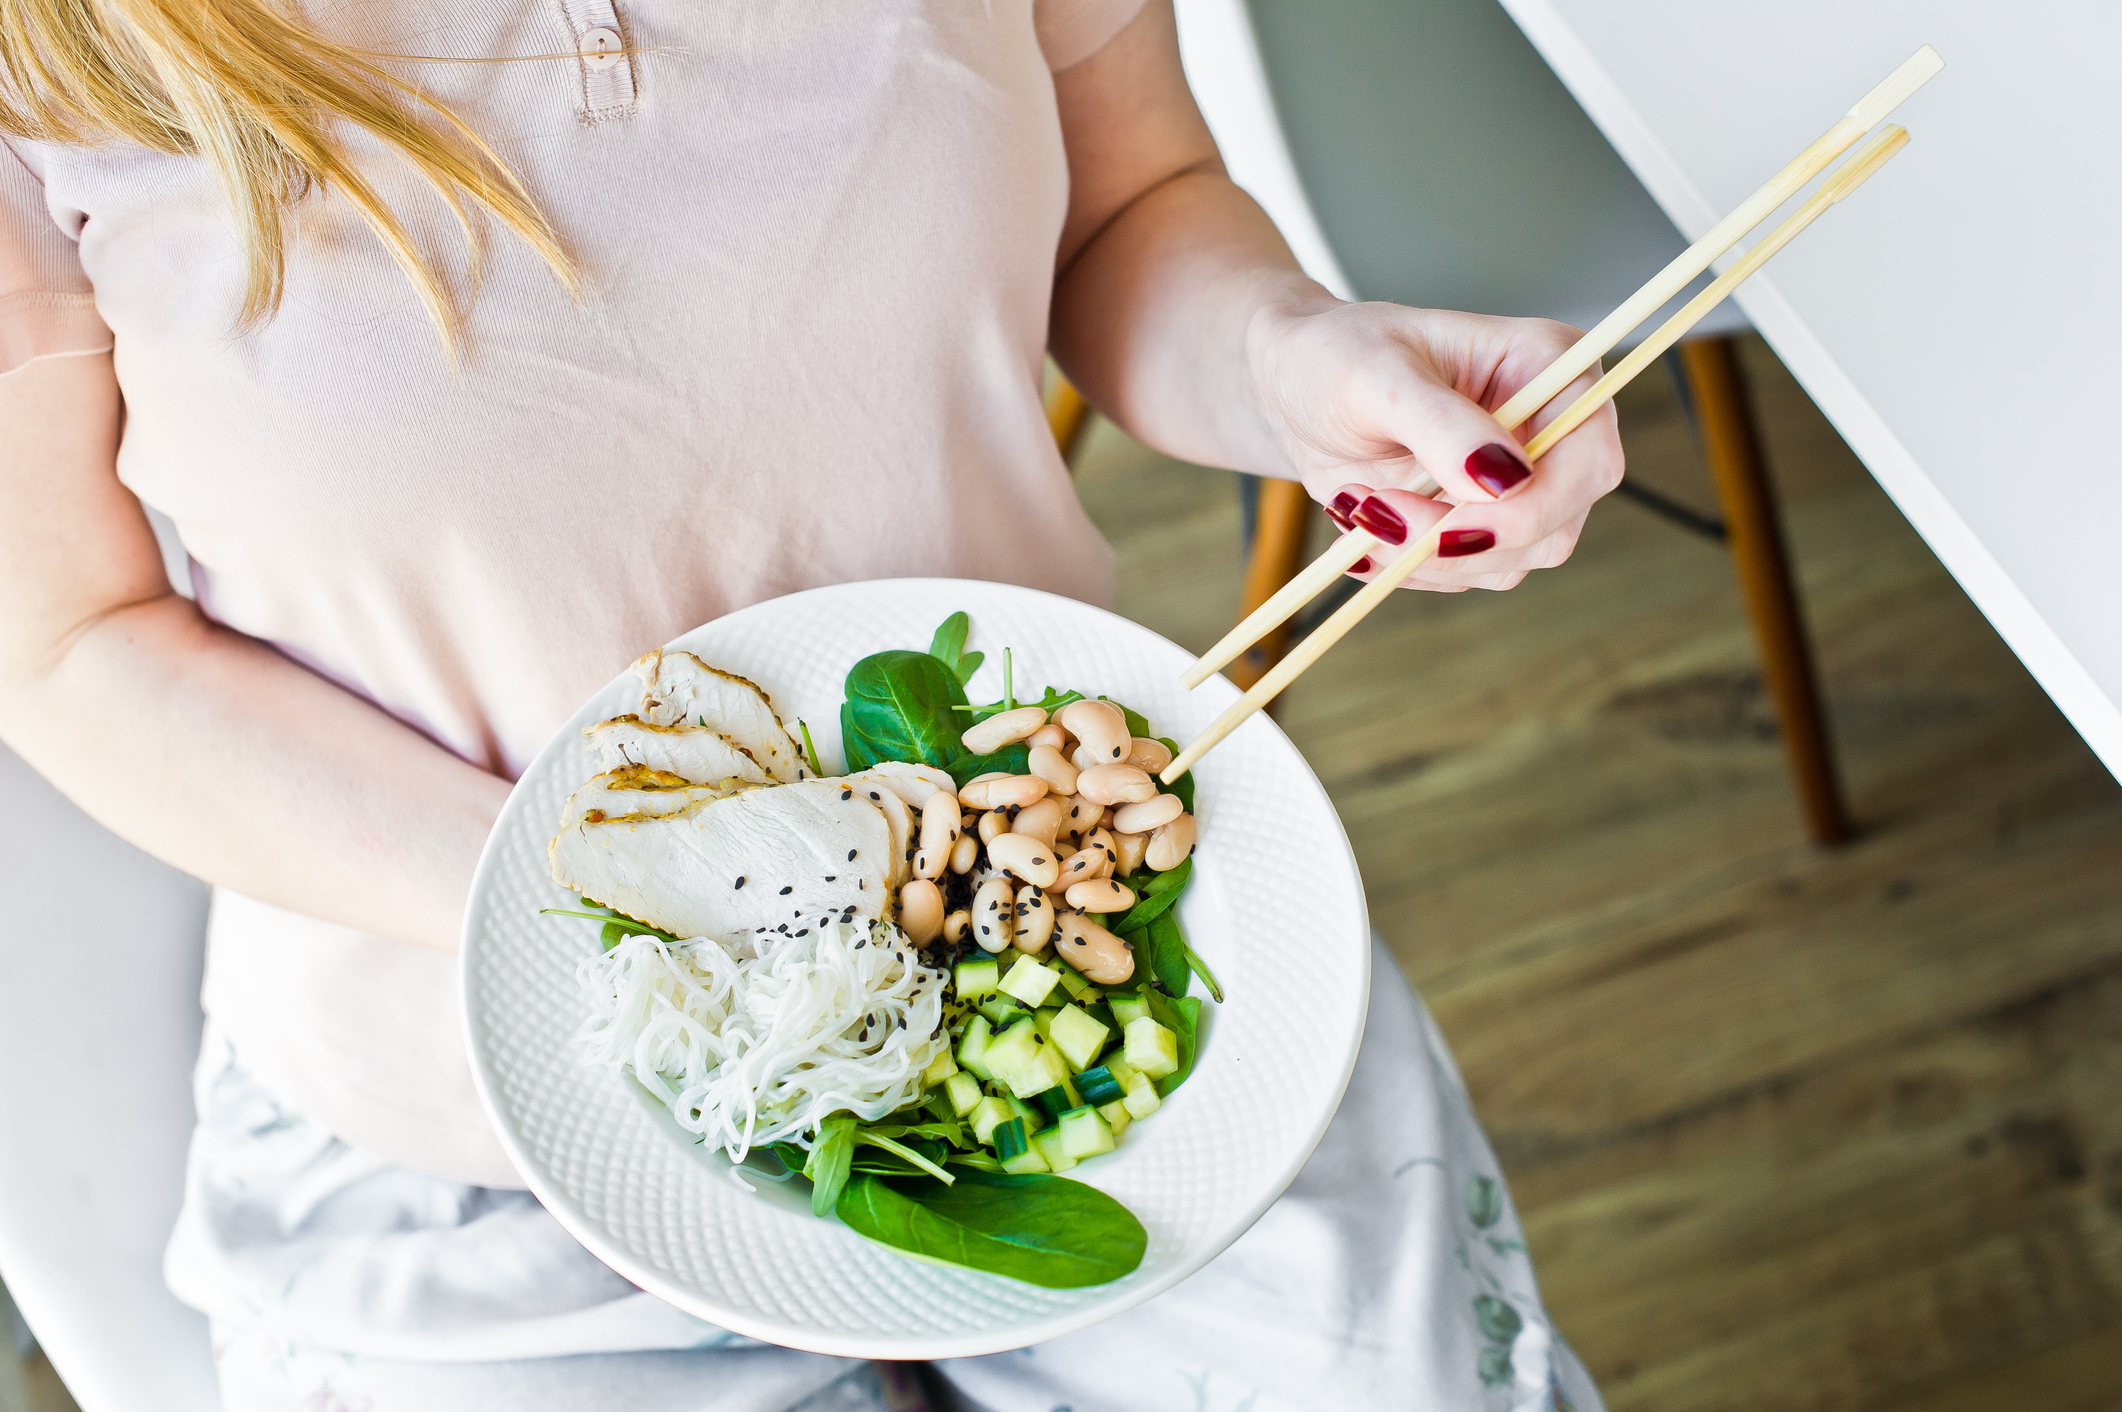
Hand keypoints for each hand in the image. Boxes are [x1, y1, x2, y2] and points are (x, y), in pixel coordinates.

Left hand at [1248, 300, 1623, 591]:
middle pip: (1557, 523)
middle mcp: (1551, 426)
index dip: (1532, 507)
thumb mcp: (1377, 377)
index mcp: (1549, 365)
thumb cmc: (1336, 358)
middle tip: (1372, 513)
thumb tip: (1505, 480)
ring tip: (1356, 506)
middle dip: (1463, 540)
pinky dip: (1410, 564)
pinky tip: (1363, 527)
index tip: (1448, 525)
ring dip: (1427, 556)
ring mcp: (1522, 482)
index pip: (1589, 457)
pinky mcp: (1484, 522)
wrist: (1294, 392)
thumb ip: (1442, 425)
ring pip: (1514, 560)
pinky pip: (1469, 572)